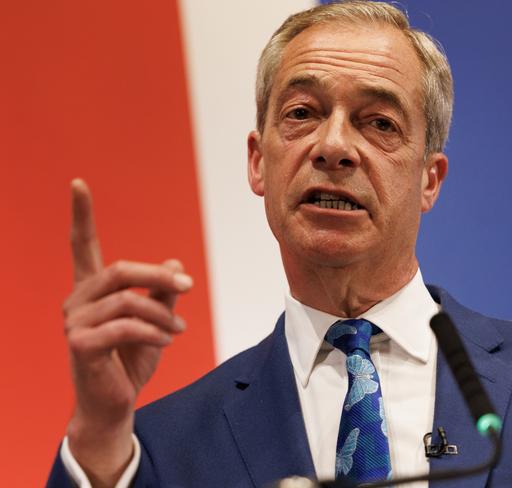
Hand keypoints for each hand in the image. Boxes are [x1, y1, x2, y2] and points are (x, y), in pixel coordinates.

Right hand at [63, 179, 192, 486]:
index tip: (78, 183)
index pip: (82, 245)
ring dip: (162, 314)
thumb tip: (174, 263)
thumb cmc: (131, 359)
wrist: (115, 402)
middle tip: (188, 287)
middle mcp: (77, 300)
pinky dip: (152, 332)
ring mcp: (74, 323)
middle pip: (121, 270)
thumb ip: (161, 293)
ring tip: (178, 330)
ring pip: (127, 300)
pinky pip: (124, 327)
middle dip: (159, 277)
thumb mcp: (154, 321)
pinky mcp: (80, 345)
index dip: (81, 215)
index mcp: (92, 290)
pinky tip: (166, 341)